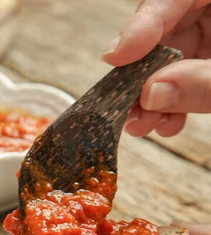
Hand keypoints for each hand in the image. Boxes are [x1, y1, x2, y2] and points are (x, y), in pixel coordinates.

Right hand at [103, 0, 210, 136]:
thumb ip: (205, 82)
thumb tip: (153, 94)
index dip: (140, 26)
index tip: (115, 58)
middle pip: (162, 34)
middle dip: (139, 75)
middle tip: (124, 104)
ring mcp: (210, 38)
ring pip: (167, 62)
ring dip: (149, 98)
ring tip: (140, 124)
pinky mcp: (207, 63)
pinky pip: (183, 80)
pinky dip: (171, 105)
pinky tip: (164, 123)